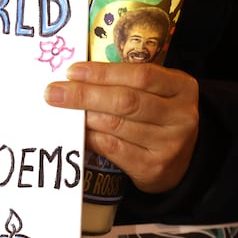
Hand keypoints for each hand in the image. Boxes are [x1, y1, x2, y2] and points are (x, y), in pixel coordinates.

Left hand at [44, 61, 198, 193]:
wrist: (182, 161)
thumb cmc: (159, 117)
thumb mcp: (156, 93)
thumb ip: (127, 82)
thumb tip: (77, 75)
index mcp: (182, 88)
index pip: (141, 75)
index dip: (103, 73)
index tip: (72, 71)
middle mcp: (180, 116)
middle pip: (126, 101)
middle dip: (85, 95)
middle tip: (54, 92)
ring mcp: (168, 144)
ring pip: (115, 125)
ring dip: (83, 116)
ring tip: (61, 109)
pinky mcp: (152, 167)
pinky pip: (112, 148)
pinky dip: (90, 137)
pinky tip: (76, 130)